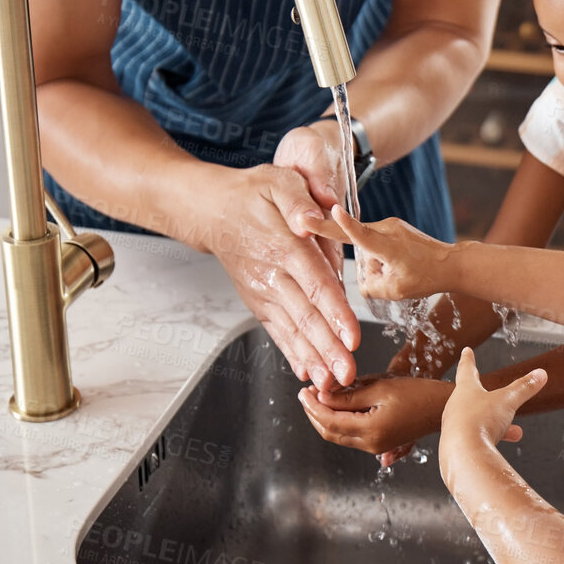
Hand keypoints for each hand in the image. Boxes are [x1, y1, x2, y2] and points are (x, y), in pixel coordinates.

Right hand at [203, 154, 360, 391]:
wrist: (212, 211)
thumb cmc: (252, 194)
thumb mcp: (280, 181)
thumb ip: (302, 198)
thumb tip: (314, 218)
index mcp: (285, 246)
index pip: (315, 284)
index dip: (334, 313)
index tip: (351, 337)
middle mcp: (273, 275)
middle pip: (305, 316)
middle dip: (327, 348)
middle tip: (347, 374)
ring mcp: (263, 292)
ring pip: (292, 329)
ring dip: (312, 357)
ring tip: (331, 383)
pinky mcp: (259, 301)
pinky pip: (278, 330)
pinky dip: (292, 352)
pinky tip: (306, 372)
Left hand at [298, 374, 452, 462]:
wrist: (441, 407)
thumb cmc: (416, 393)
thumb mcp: (380, 388)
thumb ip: (349, 395)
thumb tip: (322, 396)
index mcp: (370, 431)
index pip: (329, 421)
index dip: (313, 406)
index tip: (304, 390)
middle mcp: (370, 444)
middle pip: (329, 432)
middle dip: (313, 413)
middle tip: (305, 393)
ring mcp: (374, 447)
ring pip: (338, 435)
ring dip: (324, 417)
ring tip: (317, 396)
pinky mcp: (379, 443)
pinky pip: (350, 435)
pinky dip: (338, 420)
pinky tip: (335, 405)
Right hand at [316, 205, 453, 302]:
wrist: (450, 264)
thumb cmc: (426, 277)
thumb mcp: (396, 291)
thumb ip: (371, 287)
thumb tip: (359, 282)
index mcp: (388, 244)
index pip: (359, 233)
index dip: (341, 224)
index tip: (329, 210)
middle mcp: (387, 228)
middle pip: (357, 243)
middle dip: (361, 259)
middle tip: (374, 265)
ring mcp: (390, 226)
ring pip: (366, 246)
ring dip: (373, 262)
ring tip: (397, 272)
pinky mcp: (392, 228)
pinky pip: (374, 243)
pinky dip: (379, 257)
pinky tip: (396, 267)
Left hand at [438, 348, 546, 491]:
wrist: (462, 455)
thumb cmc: (478, 423)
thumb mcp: (508, 401)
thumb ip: (524, 388)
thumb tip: (540, 374)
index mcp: (465, 390)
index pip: (466, 369)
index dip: (468, 359)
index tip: (466, 351)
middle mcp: (456, 407)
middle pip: (474, 398)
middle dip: (492, 400)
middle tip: (499, 398)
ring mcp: (455, 428)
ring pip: (478, 421)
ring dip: (497, 424)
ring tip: (514, 432)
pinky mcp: (457, 447)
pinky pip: (476, 439)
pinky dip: (490, 440)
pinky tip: (500, 448)